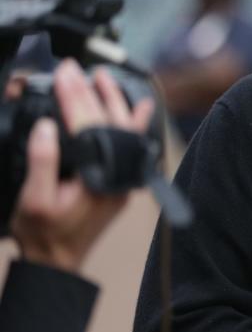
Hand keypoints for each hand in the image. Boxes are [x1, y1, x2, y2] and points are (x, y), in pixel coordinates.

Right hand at [10, 59, 153, 270]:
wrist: (58, 262)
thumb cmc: (43, 233)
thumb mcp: (33, 200)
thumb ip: (42, 162)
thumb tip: (46, 127)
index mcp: (95, 178)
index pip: (87, 126)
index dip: (73, 97)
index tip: (63, 74)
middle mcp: (116, 176)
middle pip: (108, 123)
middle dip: (91, 92)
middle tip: (75, 69)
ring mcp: (121, 178)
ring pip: (125, 130)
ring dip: (114, 101)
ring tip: (102, 77)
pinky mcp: (119, 180)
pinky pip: (130, 145)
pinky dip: (134, 123)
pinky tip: (138, 107)